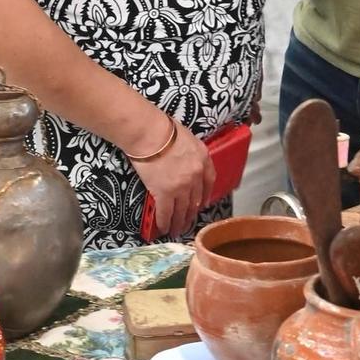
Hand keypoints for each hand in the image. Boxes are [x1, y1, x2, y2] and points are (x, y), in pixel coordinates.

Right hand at [129, 119, 215, 235]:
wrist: (150, 133)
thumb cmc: (164, 129)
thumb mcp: (187, 138)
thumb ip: (190, 152)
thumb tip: (183, 160)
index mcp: (203, 160)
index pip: (209, 182)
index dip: (206, 195)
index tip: (203, 203)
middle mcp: (196, 176)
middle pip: (196, 200)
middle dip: (192, 213)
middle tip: (188, 222)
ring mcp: (181, 186)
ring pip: (182, 210)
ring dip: (179, 222)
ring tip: (177, 230)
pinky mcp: (164, 193)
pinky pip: (166, 212)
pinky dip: (165, 222)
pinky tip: (164, 228)